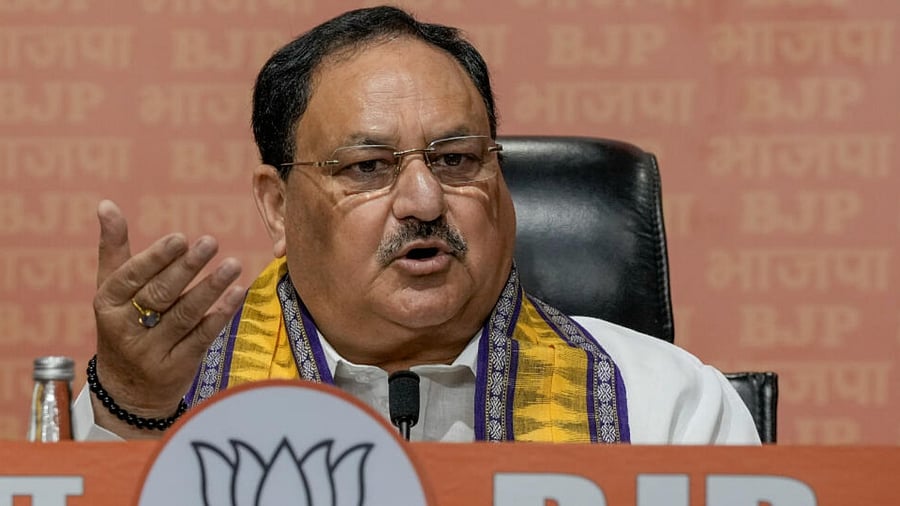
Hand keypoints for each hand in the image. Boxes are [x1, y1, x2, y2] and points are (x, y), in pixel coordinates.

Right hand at [91, 200, 243, 437]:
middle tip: (211, 242)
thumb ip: (114, 248)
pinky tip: (238, 293)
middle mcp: (126, 329)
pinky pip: (202, 337)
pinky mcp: (178, 367)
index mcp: (107, 304)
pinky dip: (220, 314)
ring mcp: (152, 351)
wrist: (127, 390)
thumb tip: (106, 204)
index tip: (180, 238)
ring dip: (211, 288)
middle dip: (187, 268)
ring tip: (234, 264)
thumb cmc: (122, 324)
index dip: (157, 258)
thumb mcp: (111, 289)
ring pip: (185, 315)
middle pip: (160, 295)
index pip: (131, 277)